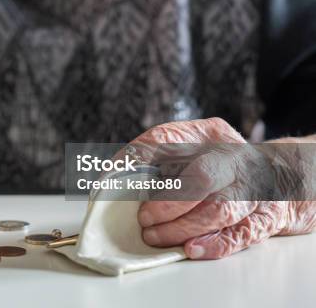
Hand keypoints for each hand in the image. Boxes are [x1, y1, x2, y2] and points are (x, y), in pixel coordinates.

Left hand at [116, 118, 315, 258]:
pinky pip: (240, 234)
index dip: (136, 159)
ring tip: (154, 235)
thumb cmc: (218, 163)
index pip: (165, 139)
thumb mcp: (189, 146)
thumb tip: (114, 174)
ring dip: (182, 227)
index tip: (109, 178)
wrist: (275, 176)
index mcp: (209, 134)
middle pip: (201, 177)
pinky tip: (189, 249)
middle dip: (167, 201)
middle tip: (143, 217)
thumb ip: (153, 156)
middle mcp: (233, 158)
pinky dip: (213, 244)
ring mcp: (251, 189)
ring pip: (220, 210)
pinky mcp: (262, 218)